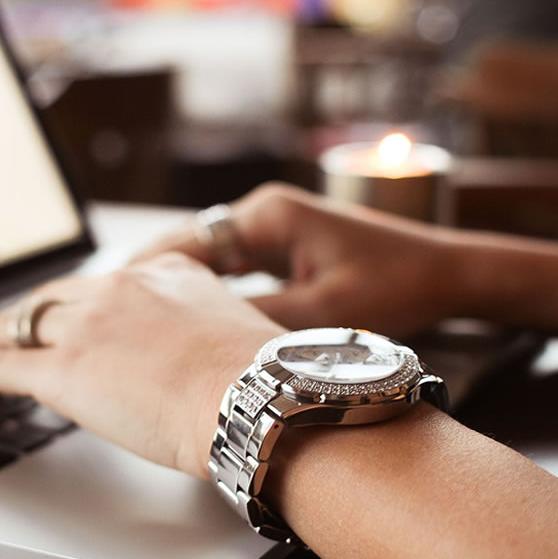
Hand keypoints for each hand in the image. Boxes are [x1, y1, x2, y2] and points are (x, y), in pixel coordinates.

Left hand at [0, 255, 282, 479]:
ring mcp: (88, 325)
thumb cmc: (267, 385)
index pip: (101, 286)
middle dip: (18, 320)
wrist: (260, 398)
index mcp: (166, 275)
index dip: (71, 305)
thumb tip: (201, 371)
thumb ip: (207, 342)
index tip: (60, 317)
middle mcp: (120, 288)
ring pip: (14, 326)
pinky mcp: (64, 368)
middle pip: (49, 299)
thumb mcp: (239, 341)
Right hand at [129, 182, 469, 336]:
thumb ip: (255, 326)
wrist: (449, 274)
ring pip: (205, 261)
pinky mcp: (287, 248)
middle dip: (148, 286)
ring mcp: (276, 229)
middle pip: (186, 249)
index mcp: (267, 216)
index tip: (108, 308)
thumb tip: (197, 344)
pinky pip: (231, 271)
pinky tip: (186, 327)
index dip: (142, 280)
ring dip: (174, 293)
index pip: (184, 244)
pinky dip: (205, 295)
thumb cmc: (397, 287)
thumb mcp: (322, 316)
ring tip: (136, 331)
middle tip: (109, 323)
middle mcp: (265, 214)